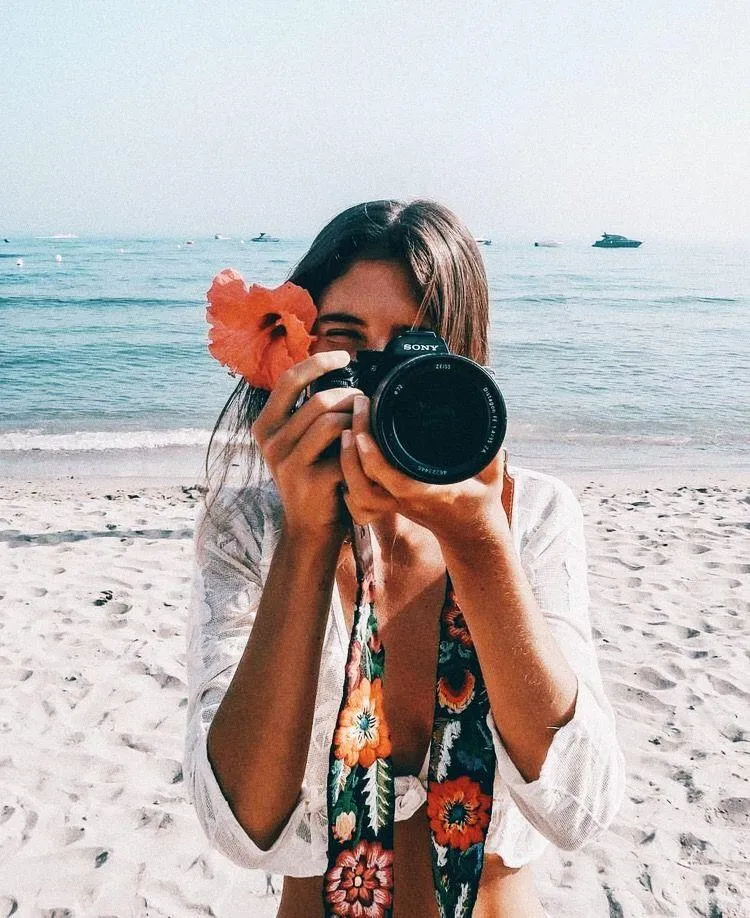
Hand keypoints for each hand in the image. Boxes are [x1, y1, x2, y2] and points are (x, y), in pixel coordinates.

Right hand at [251, 351, 359, 534]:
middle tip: (366, 404)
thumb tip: (335, 372)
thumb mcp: (298, 443)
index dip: (318, 362)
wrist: (309, 528)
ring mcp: (288, 462)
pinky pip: (343, 449)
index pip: (289, 380)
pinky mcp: (309, 480)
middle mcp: (270, 442)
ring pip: (331, 421)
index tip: (344, 356)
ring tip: (366, 426)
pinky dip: (359, 445)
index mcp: (265, 426)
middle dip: (351, 397)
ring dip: (357, 419)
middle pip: (319, 400)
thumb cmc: (312, 477)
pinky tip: (364, 451)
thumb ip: (306, 413)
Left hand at [340, 396, 509, 544]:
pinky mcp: (389, 506)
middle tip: (354, 415)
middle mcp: (407, 501)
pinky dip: (347, 481)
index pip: (393, 477)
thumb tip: (491, 419)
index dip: (373, 453)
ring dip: (346, 465)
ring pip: (358, 495)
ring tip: (346, 432)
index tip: (367, 419)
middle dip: (351, 451)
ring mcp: (395, 506)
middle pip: (365, 485)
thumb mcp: (491, 476)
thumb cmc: (480, 503)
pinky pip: (358, 500)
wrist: (471, 537)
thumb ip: (491, 451)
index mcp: (430, 493)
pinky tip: (346, 456)